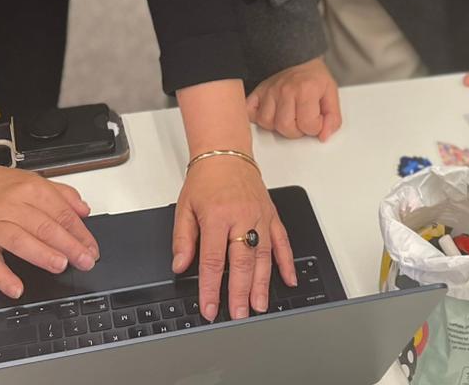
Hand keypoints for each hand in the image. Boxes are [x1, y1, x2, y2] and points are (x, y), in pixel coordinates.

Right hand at [0, 141, 98, 299]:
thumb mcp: (32, 180)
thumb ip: (61, 194)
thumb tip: (84, 210)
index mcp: (29, 189)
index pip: (61, 212)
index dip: (80, 232)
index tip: (92, 248)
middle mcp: (12, 206)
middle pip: (45, 226)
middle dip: (70, 246)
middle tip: (85, 260)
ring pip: (21, 241)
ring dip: (43, 255)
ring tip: (61, 265)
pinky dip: (3, 277)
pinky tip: (17, 288)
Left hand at [172, 155, 296, 320]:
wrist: (226, 153)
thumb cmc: (205, 180)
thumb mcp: (184, 207)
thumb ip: (182, 239)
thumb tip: (180, 266)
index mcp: (216, 216)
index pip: (213, 260)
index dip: (211, 288)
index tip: (209, 307)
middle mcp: (241, 217)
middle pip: (242, 261)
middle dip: (240, 292)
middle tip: (239, 314)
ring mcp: (259, 216)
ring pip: (264, 255)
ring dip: (262, 283)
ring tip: (259, 306)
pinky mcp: (271, 215)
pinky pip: (282, 241)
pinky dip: (287, 262)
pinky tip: (288, 280)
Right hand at [246, 57, 342, 140]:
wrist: (298, 58)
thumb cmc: (314, 78)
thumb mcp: (331, 94)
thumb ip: (333, 118)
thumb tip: (324, 136)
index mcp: (306, 90)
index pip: (308, 125)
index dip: (315, 127)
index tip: (316, 119)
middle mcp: (285, 90)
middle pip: (285, 127)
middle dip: (297, 130)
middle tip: (301, 120)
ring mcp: (269, 91)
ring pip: (266, 122)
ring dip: (278, 125)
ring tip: (287, 116)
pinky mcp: (258, 92)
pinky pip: (250, 112)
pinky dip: (257, 117)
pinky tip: (270, 114)